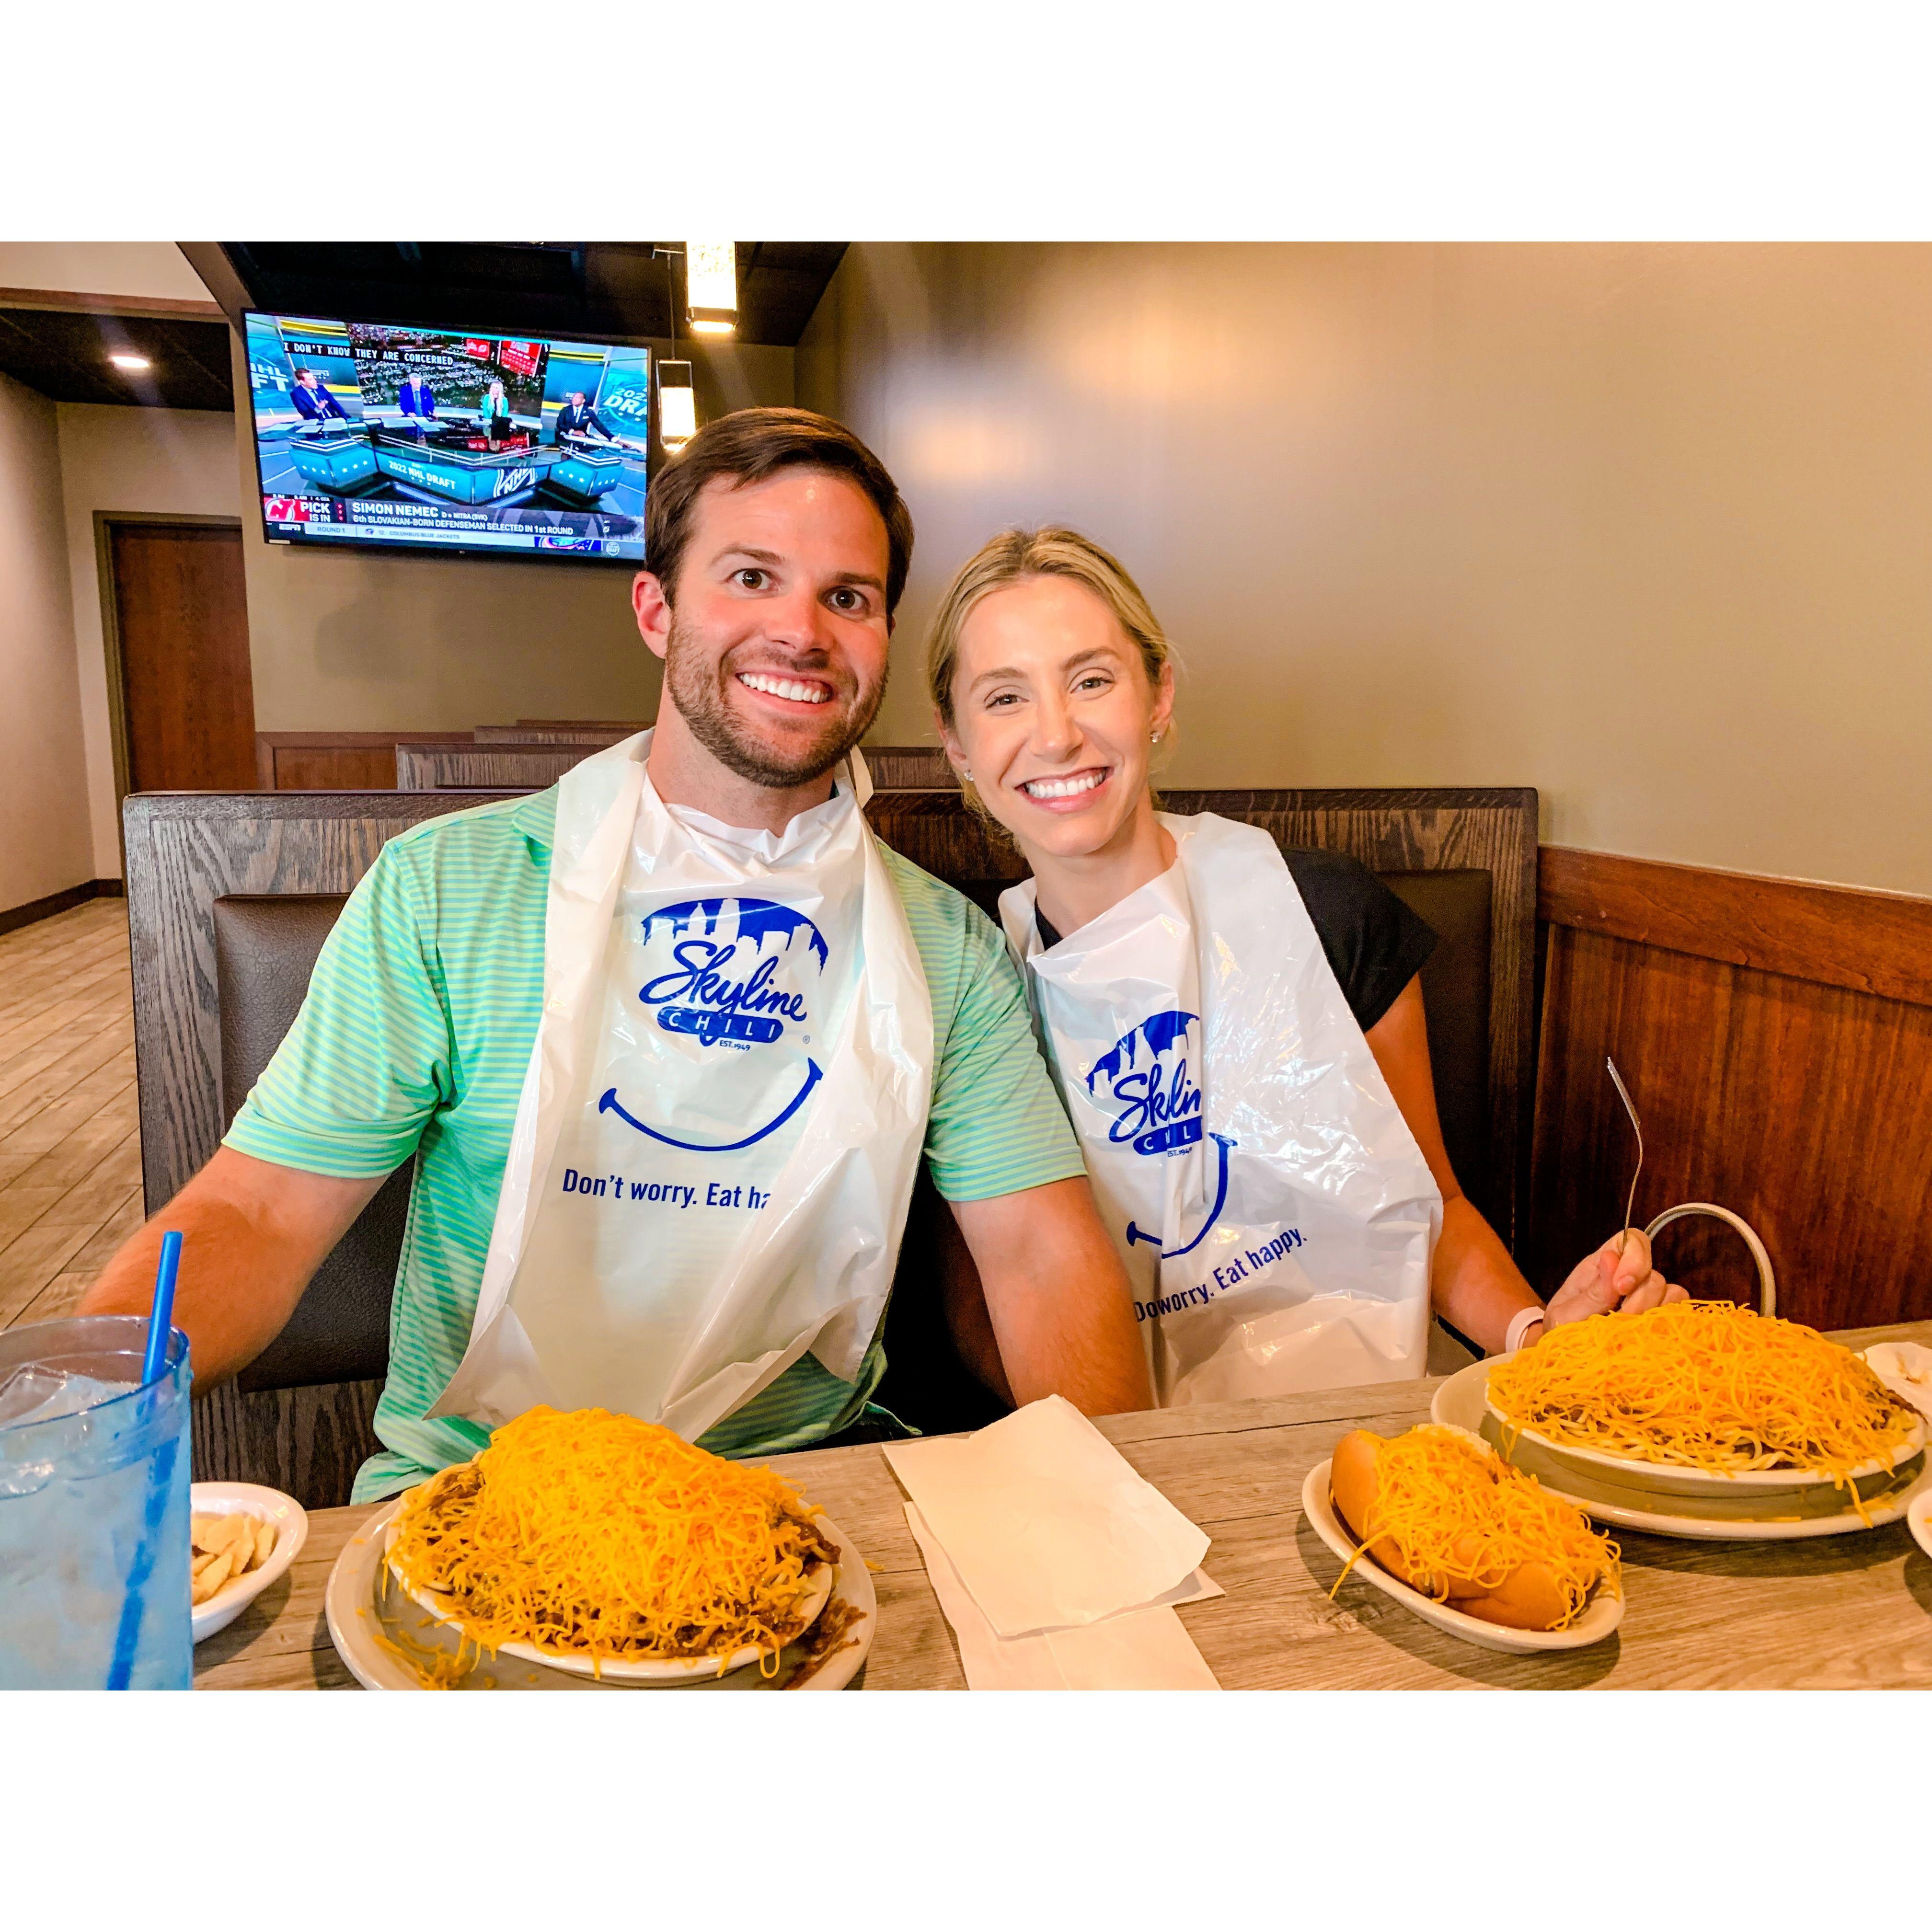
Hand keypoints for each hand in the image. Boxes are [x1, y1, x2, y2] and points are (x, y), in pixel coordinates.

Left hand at [1542, 1228, 1687, 1332]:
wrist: (1568, 1361)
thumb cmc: (1563, 1333)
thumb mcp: (1566, 1315)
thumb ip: (1591, 1292)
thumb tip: (1610, 1258)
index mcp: (1603, 1266)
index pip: (1632, 1241)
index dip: (1634, 1259)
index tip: (1622, 1286)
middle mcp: (1630, 1278)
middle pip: (1654, 1274)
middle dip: (1640, 1298)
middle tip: (1621, 1319)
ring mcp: (1648, 1300)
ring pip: (1672, 1293)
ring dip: (1654, 1313)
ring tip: (1631, 1331)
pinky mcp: (1661, 1321)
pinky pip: (1679, 1314)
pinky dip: (1668, 1323)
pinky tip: (1649, 1336)